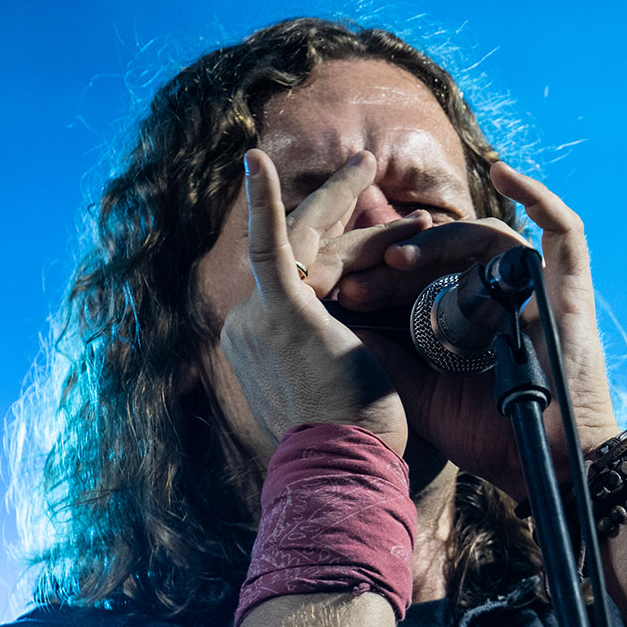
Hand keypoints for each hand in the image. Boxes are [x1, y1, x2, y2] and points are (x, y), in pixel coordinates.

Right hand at [217, 149, 419, 459]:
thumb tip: (367, 322)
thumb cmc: (359, 436)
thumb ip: (346, 339)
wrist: (344, 464)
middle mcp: (252, 323)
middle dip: (338, 206)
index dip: (348, 249)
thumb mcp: (350, 377)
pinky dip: (265, 204)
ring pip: (312, 244)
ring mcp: (261, 316)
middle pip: (305, 251)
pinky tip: (256, 161)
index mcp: (265, 341)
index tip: (375, 232)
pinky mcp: (281, 311)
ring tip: (367, 163)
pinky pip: (271, 248)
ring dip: (344, 201)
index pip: (309, 276)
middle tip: (365, 167)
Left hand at [352, 164, 621, 498]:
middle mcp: (503, 290)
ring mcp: (537, 286)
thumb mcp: (418, 389)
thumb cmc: (489, 434)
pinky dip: (538, 195)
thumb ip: (384, 352)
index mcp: (469, 311)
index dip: (378, 274)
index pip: (420, 270)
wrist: (544, 466)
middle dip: (394, 258)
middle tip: (353, 276)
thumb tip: (334, 319)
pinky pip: (562, 229)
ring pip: (485, 236)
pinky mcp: (570, 288)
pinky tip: (504, 173)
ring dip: (440, 239)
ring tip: (399, 255)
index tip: (338, 290)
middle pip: (446, 248)